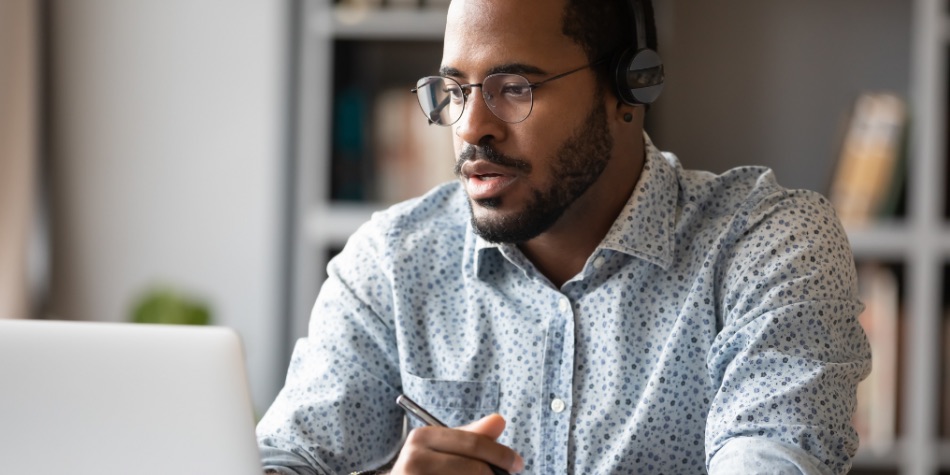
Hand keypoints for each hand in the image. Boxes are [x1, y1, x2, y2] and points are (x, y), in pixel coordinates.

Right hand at [390, 413, 524, 473]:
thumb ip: (472, 436)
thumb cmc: (424, 468)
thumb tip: (499, 420)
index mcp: (422, 436)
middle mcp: (414, 459)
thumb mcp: (445, 447)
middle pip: (475, 469)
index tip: (517, 464)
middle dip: (494, 474)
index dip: (501, 454)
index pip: (473, 444)